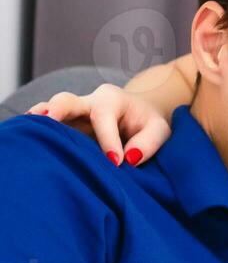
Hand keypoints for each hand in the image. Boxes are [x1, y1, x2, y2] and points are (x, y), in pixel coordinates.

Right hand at [26, 84, 172, 165]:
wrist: (141, 116)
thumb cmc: (149, 124)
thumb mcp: (161, 130)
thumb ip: (148, 142)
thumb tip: (128, 159)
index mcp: (113, 99)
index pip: (104, 117)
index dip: (107, 141)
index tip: (115, 162)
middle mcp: (90, 102)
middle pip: (69, 101)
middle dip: (59, 109)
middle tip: (48, 118)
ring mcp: (76, 113)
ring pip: (55, 111)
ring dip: (43, 119)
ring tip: (31, 125)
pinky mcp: (69, 125)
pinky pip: (52, 124)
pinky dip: (41, 129)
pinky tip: (30, 134)